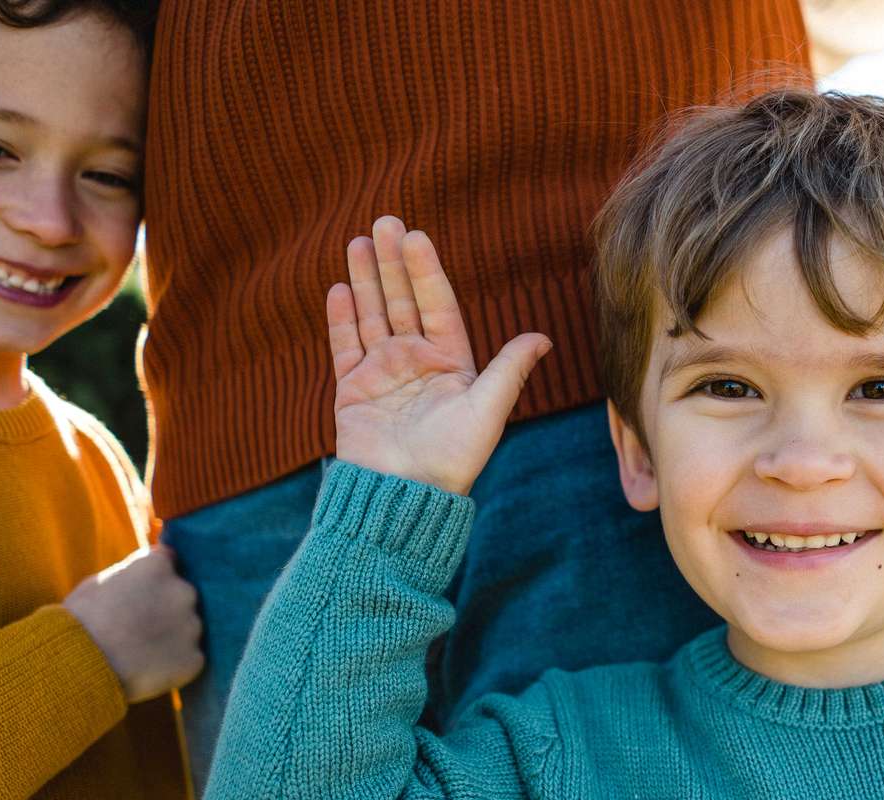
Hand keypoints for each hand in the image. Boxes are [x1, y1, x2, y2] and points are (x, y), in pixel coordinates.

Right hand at [62, 545, 203, 703]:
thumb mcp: (99, 582)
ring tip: (139, 650)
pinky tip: (148, 667)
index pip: (168, 563)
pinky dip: (174, 662)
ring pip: (188, 628)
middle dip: (166, 607)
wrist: (78, 665)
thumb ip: (132, 573)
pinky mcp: (194, 658)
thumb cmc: (80, 621)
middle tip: (137, 626)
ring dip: (172, 636)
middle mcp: (183, 591)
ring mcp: (192, 626)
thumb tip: (147, 568)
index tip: (140, 592)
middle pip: (182, 596)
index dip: (153, 579)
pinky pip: (189, 658)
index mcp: (157, 566)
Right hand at [328, 215, 551, 494]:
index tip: (416, 235)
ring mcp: (383, 374)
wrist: (404, 494)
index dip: (427, 271)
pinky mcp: (352, 390)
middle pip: (403, 302)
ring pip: (373, 315)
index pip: (438, 306)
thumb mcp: (488, 410)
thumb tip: (544, 338)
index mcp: (452, 365)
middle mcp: (417, 363)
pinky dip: (342, 317)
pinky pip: (345, 345)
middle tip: (384, 221)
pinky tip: (339, 286)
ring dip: (366, 278)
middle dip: (393, 262)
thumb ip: (509, 369)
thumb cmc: (452, 458)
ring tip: (358, 240)